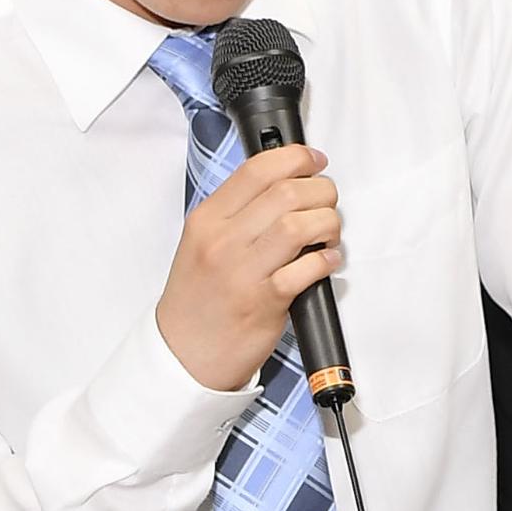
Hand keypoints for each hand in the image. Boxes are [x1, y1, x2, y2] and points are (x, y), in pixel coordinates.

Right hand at [156, 138, 345, 392]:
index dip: (296, 157)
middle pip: (286, 192)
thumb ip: (237, 212)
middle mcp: (223, 241)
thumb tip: (286, 182)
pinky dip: (326, 260)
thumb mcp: (201, 242)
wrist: (183, 353)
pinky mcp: (265, 302)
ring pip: (300, 225)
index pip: (257, 169)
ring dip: (328, 223)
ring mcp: (243, 272)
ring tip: (328, 234)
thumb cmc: (199, 296)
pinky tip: (326, 262)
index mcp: (208, 219)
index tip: (315, 161)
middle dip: (322, 191)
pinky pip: (308, 268)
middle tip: (327, 203)